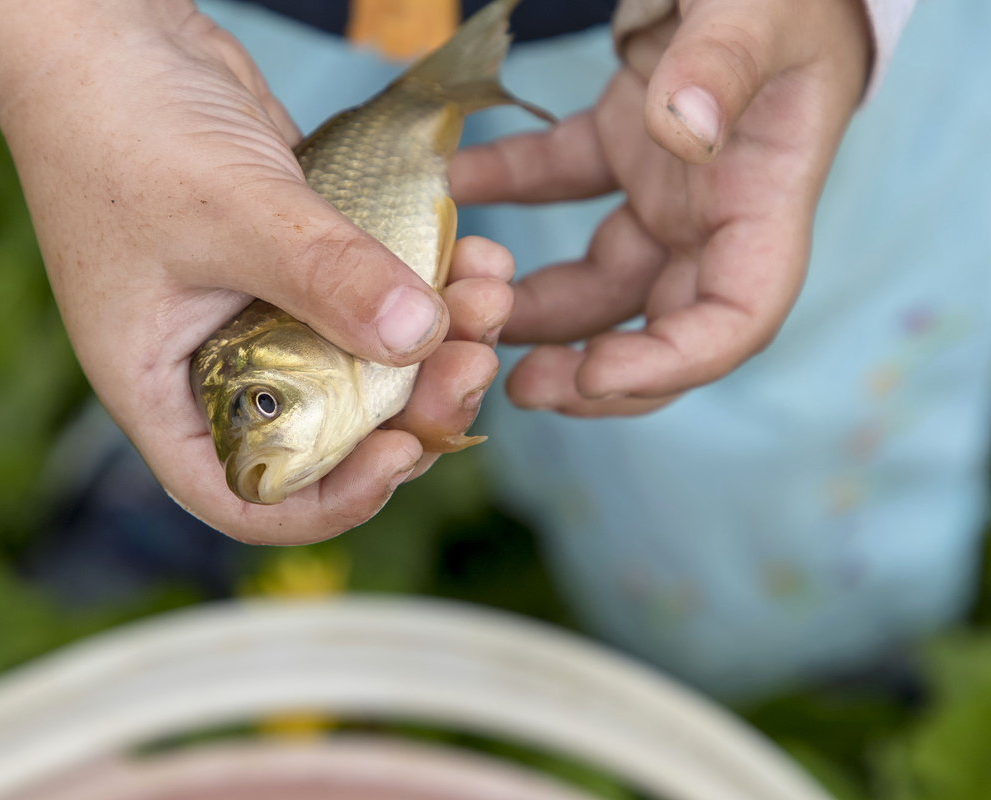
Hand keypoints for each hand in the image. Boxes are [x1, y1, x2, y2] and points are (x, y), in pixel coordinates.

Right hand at [0, 0, 509, 542]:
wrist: (108, 33)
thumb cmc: (123, 128)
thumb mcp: (229, 212)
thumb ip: (324, 278)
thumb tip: (421, 338)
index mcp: (164, 387)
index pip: (245, 492)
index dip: (328, 500)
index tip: (401, 456)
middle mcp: (213, 361)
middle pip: (326, 430)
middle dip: (410, 406)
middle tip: (473, 361)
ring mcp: (256, 310)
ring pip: (359, 360)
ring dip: (434, 340)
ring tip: (490, 293)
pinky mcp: (295, 259)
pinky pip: (367, 293)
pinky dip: (422, 282)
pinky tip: (473, 252)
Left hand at [451, 0, 871, 414]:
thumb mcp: (758, 9)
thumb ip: (722, 66)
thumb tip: (681, 134)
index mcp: (764, 197)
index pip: (735, 318)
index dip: (669, 364)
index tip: (593, 373)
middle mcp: (716, 211)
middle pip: (658, 324)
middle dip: (593, 372)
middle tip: (518, 387)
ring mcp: (667, 186)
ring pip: (598, 279)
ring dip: (537, 308)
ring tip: (468, 314)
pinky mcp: (621, 144)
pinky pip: (557, 183)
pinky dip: (507, 186)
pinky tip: (454, 181)